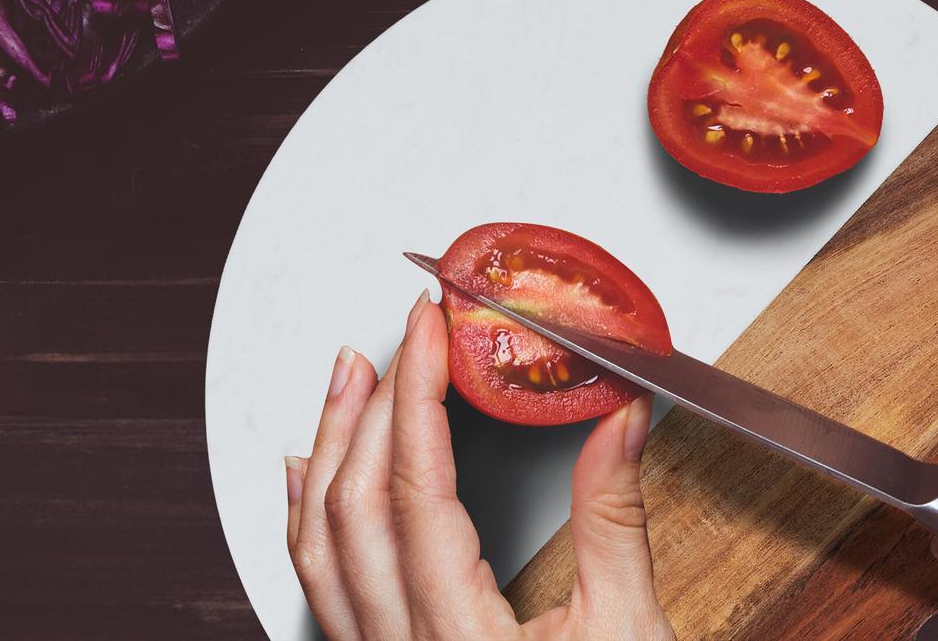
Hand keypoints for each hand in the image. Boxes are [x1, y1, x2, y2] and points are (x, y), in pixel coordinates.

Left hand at [286, 292, 676, 640]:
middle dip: (371, 407)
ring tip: (350, 377)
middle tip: (399, 337)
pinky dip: (307, 518)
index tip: (429, 327)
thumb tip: (621, 417)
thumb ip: (616, 520)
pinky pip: (318, 592)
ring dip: (330, 449)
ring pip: (318, 548)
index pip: (415, 490)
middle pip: (352, 508)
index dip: (416, 394)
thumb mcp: (630, 638)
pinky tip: (309, 474)